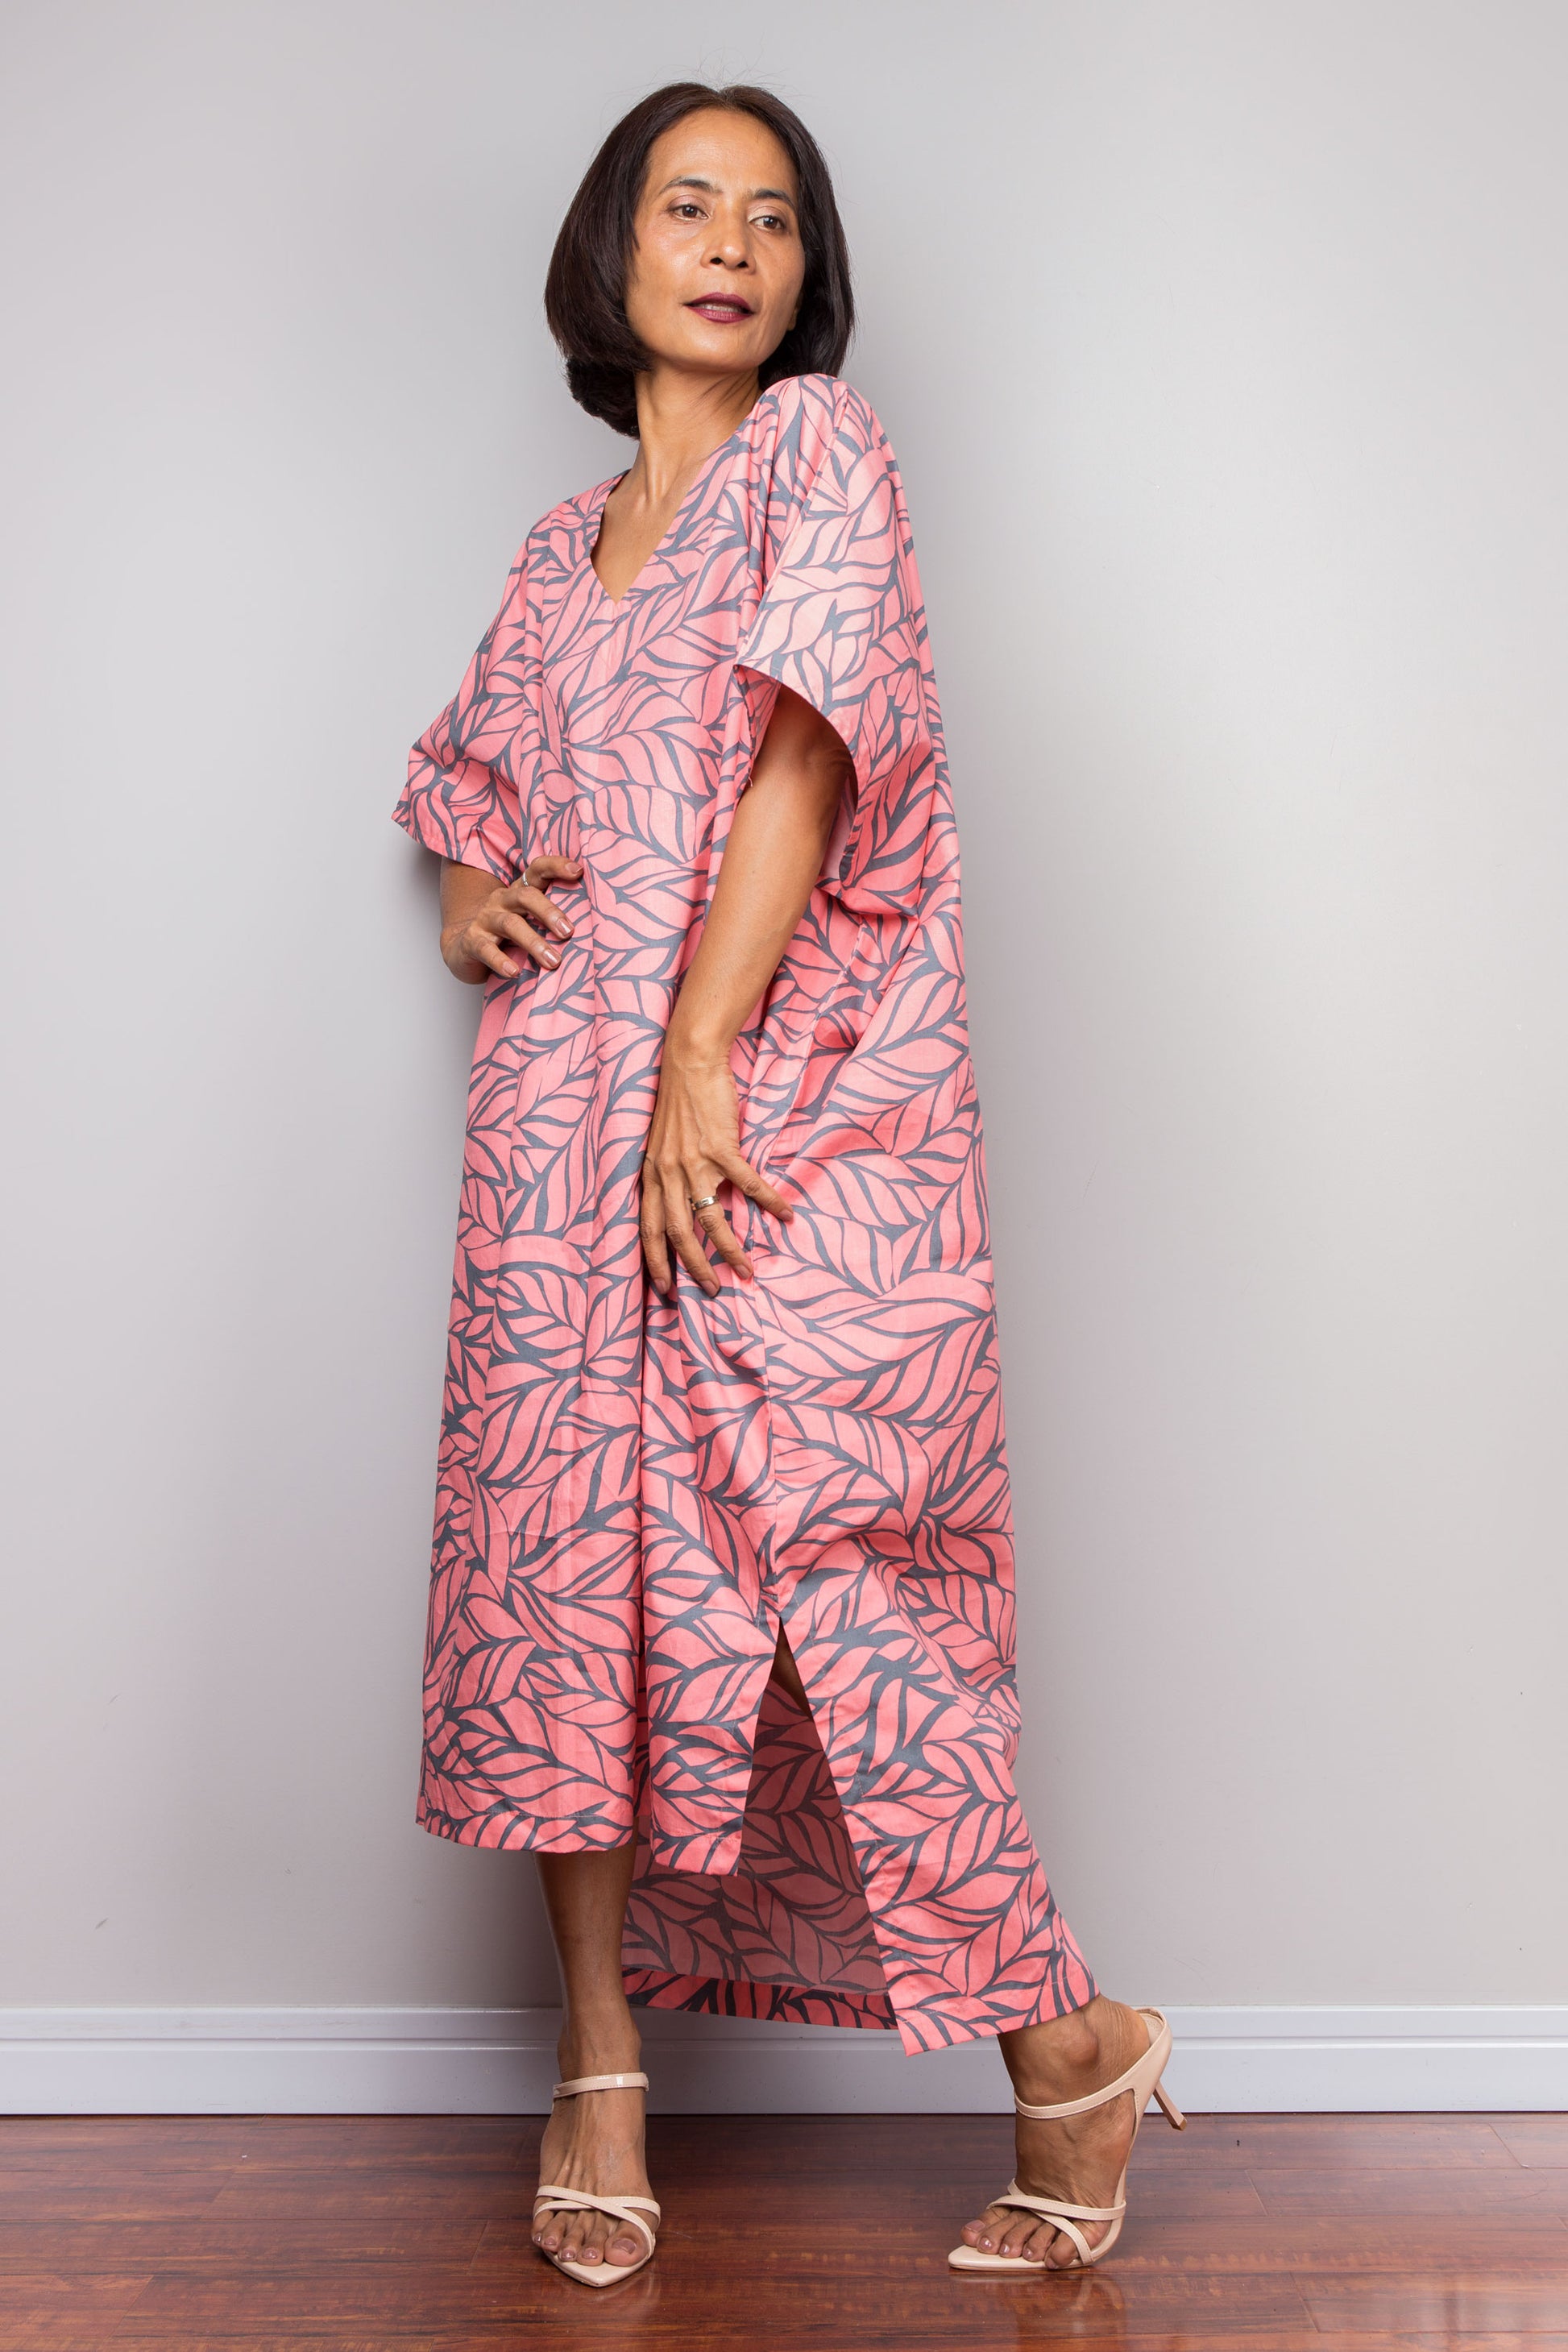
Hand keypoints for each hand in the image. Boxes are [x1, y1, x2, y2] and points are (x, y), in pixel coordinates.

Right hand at [440, 855, 581, 983]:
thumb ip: (551, 920)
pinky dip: (501, 961)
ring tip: (553, 962)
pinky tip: (514, 972)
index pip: (537, 870)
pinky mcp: (471, 942)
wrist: (462, 948)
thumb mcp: (529, 922)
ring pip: (510, 925)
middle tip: (568, 932)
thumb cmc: (506, 935)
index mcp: (519, 892)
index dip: (556, 866)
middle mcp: (502, 900)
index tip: (578, 871)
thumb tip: (593, 928)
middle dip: (549, 912)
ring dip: (534, 942)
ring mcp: (484, 920)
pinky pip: (486, 949)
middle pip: (526, 896)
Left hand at [640, 1036, 792, 1298]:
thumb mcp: (662, 1144)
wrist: (689, 1061)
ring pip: (711, 1220)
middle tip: (712, 1292)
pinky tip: (785, 1215)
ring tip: (747, 1271)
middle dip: (695, 1269)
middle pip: (678, 1235)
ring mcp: (694, 1162)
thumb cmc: (679, 1100)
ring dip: (730, 1251)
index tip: (664, 1288)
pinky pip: (747, 1185)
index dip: (655, 1261)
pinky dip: (769, 1202)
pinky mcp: (720, 1147)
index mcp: (652, 1174)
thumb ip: (671, 1174)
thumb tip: (688, 1201)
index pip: (648, 1229)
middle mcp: (668, 1174)